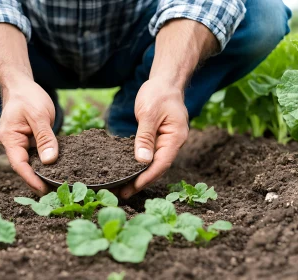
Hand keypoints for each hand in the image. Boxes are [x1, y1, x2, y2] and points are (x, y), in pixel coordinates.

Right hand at [0, 75, 57, 195]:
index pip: (20, 165)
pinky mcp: (30, 141)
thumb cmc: (27, 97)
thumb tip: (50, 161)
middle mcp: (13, 144)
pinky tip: (59, 170)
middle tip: (56, 193)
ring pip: (32, 163)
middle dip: (39, 180)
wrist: (21, 85)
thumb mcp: (39, 115)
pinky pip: (38, 155)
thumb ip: (44, 138)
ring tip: (59, 185)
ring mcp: (21, 144)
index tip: (44, 190)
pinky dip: (47, 162)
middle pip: (25, 167)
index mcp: (10, 139)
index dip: (32, 179)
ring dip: (44, 173)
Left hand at [119, 78, 188, 198]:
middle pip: (157, 168)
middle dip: (140, 181)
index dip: (146, 178)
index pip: (161, 164)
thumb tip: (141, 161)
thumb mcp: (149, 113)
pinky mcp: (158, 139)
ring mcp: (166, 142)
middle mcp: (173, 143)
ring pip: (153, 163)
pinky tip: (126, 170)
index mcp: (175, 138)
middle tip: (122, 194)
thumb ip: (145, 137)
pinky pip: (149, 155)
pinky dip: (138, 164)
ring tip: (122, 187)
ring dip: (138, 175)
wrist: (165, 82)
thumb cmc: (159, 93)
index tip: (132, 189)